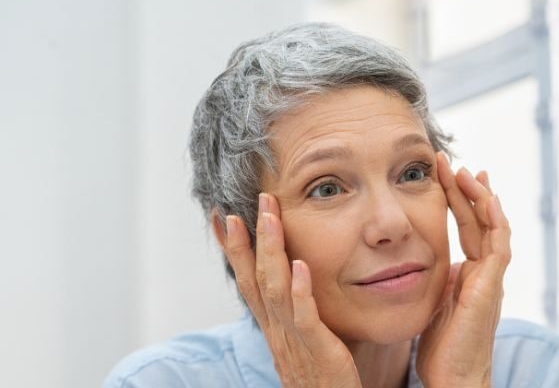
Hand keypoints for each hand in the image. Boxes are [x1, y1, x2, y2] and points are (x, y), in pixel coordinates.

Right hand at [223, 193, 360, 387]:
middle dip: (246, 240)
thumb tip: (296, 280)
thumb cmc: (323, 378)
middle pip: (254, 279)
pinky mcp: (318, 351)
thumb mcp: (303, 341)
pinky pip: (305, 318)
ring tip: (269, 218)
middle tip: (242, 204)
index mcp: (272, 327)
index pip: (247, 280)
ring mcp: (294, 340)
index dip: (233, 249)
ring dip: (270, 252)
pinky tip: (301, 265)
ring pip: (275, 290)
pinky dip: (301, 290)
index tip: (220, 216)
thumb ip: (297, 312)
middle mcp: (276, 331)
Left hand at [416, 152, 511, 387]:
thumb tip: (419, 261)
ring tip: (466, 171)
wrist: (454, 378)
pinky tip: (487, 199)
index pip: (466, 228)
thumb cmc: (442, 349)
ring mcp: (491, 278)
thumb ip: (434, 280)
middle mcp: (484, 272)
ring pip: (493, 227)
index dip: (457, 201)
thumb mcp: (433, 303)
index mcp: (470, 275)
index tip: (445, 176)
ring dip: (480, 197)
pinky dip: (495, 221)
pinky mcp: (491, 287)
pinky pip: (499, 246)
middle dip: (467, 190)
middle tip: (452, 163)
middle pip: (479, 221)